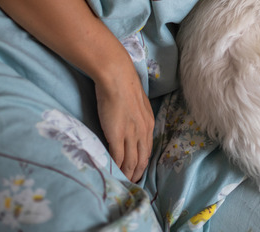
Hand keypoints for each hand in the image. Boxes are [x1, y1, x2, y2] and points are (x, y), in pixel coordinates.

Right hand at [94, 56, 154, 181]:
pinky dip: (115, 167)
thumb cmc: (125, 85)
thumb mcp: (138, 103)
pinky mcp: (116, 135)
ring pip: (130, 161)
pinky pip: (117, 157)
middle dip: (136, 173)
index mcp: (148, 124)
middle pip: (141, 160)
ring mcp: (130, 134)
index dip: (142, 163)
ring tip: (121, 182)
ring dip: (126, 174)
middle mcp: (142, 132)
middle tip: (130, 183)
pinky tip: (112, 173)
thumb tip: (131, 122)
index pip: (147, 150)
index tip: (137, 171)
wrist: (117, 76)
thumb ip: (136, 116)